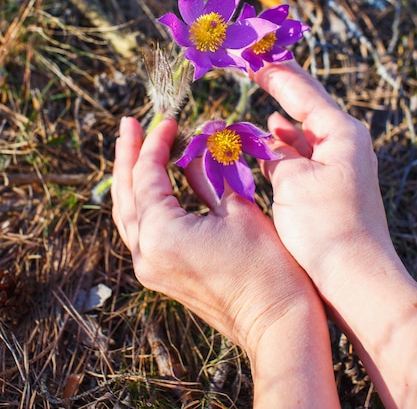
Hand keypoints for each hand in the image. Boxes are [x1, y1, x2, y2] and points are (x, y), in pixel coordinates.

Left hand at [111, 116, 338, 407]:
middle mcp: (145, 253)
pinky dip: (143, 203)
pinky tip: (152, 186)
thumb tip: (202, 135)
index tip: (170, 119)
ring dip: (130, 179)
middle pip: (125, 193)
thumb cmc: (267, 266)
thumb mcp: (238, 208)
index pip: (147, 174)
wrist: (277, 324)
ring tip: (133, 148)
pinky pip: (141, 230)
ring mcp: (150, 268)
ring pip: (128, 213)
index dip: (157, 142)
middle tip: (129, 123)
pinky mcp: (162, 274)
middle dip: (127, 155)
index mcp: (160, 233)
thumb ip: (211, 169)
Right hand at [253, 60, 416, 408]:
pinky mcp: (332, 184)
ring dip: (281, 116)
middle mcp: (344, 142)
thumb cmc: (324, 227)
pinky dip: (285, 144)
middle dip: (281, 86)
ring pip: (304, 129)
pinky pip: (304, 153)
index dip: (274, 73)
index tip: (250, 58)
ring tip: (260, 97)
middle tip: (255, 66)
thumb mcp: (292, 181)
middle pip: (307, 104)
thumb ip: (276, 154)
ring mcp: (339, 163)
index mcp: (340, 132)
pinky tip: (270, 138)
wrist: (353, 278)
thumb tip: (268, 142)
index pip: (302, 90)